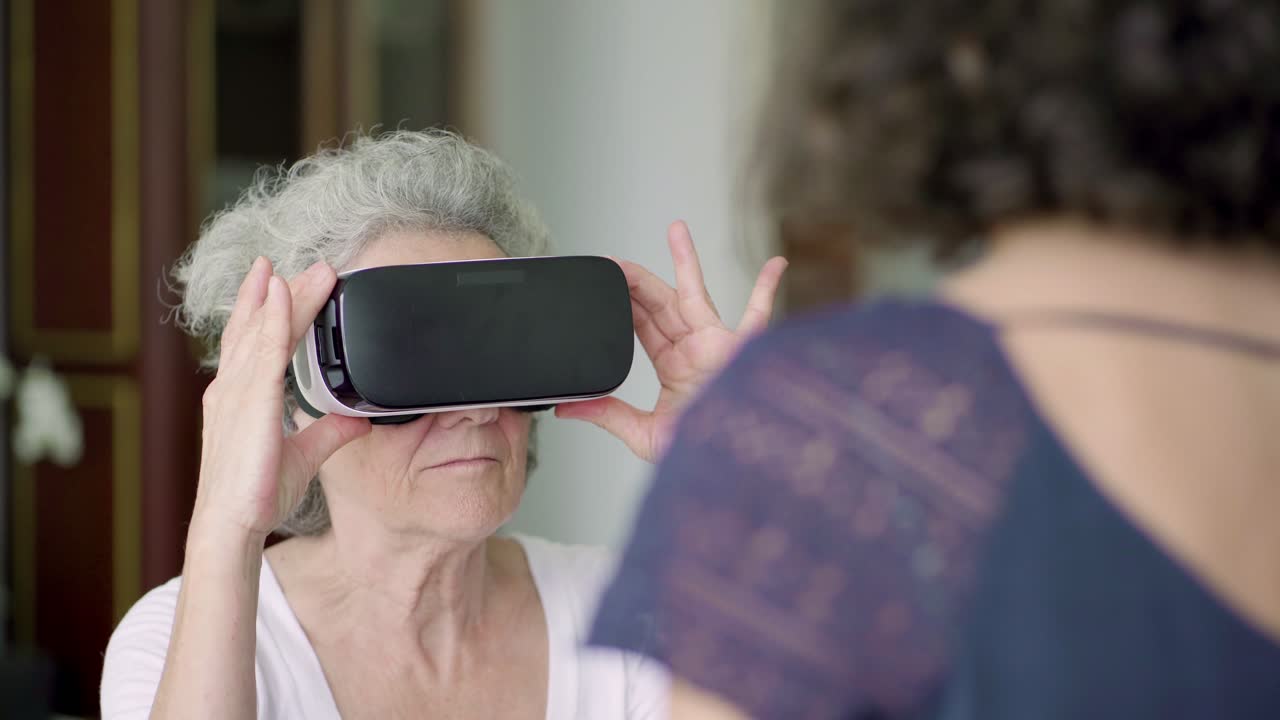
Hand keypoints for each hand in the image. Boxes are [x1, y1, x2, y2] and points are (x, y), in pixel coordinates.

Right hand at [191, 257, 369, 539]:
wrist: (234, 523)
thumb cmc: (256, 493)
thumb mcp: (304, 454)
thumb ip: (329, 431)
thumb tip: (358, 419)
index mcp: (240, 397)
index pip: (254, 340)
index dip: (266, 308)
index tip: (281, 280)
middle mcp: (233, 387)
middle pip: (261, 326)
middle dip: (286, 293)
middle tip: (312, 266)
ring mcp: (238, 391)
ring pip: (266, 330)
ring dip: (290, 296)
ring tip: (315, 270)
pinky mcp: (251, 401)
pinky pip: (265, 350)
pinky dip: (275, 318)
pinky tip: (285, 293)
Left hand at [556, 220, 786, 461]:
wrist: (731, 469)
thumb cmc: (699, 457)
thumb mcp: (645, 435)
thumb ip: (609, 415)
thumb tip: (567, 408)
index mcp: (676, 369)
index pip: (642, 327)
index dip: (622, 304)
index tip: (602, 284)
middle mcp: (697, 352)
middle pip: (661, 304)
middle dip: (637, 281)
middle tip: (614, 260)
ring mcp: (721, 347)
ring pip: (698, 295)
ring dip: (687, 261)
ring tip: (675, 228)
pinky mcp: (744, 352)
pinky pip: (760, 315)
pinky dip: (768, 289)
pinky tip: (775, 263)